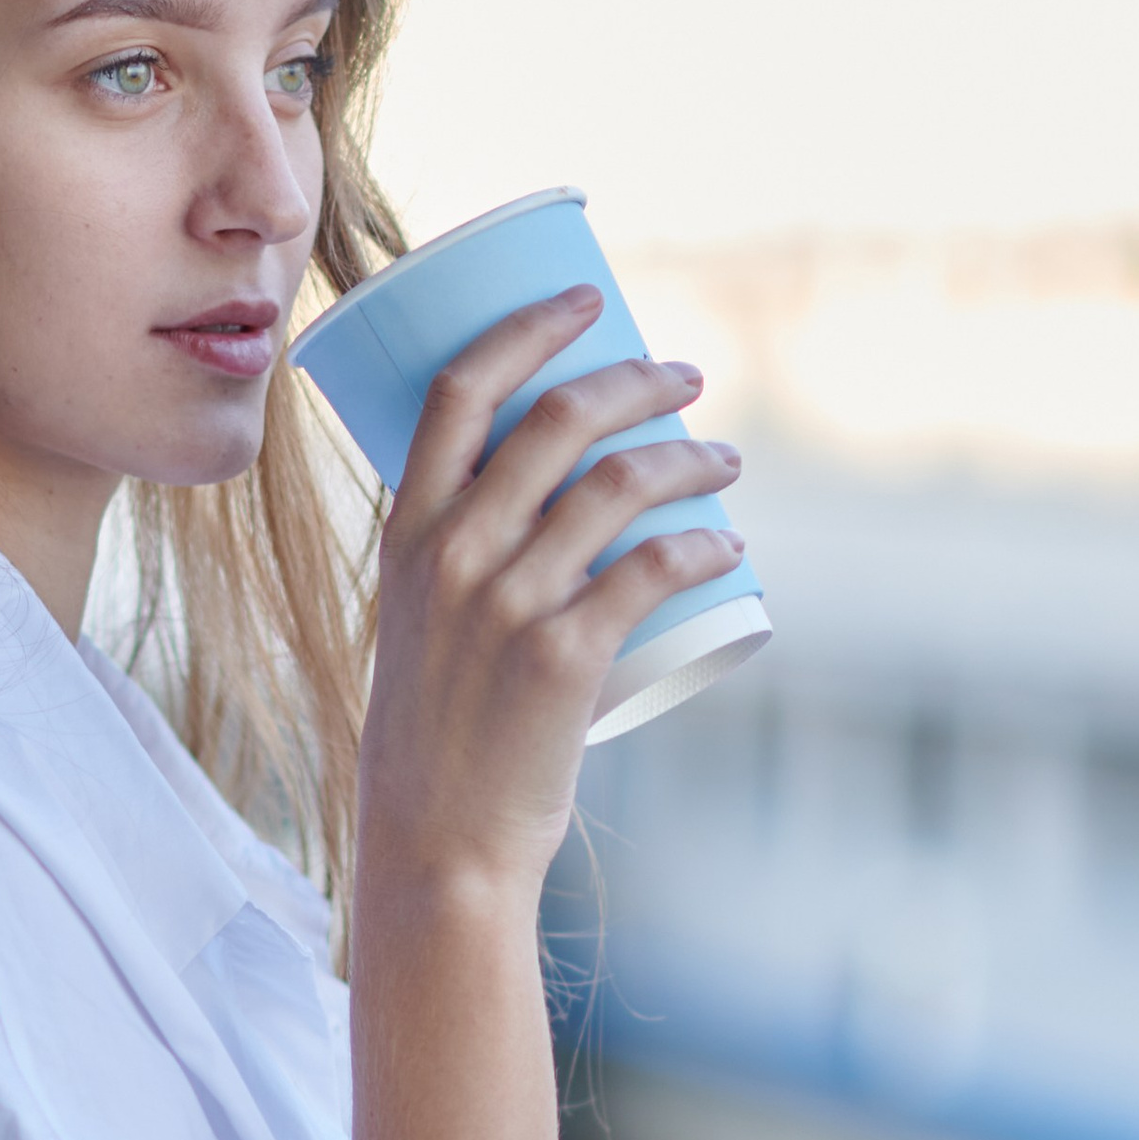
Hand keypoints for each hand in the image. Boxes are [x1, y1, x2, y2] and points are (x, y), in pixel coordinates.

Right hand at [359, 286, 744, 908]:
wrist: (438, 838)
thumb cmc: (436, 730)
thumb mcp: (417, 621)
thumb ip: (463, 557)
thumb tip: (551, 499)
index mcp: (407, 531)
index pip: (460, 389)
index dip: (530, 326)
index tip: (591, 300)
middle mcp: (453, 554)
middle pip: (557, 418)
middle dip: (636, 377)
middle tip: (685, 377)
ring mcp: (508, 603)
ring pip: (618, 483)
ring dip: (688, 455)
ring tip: (724, 459)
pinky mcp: (564, 658)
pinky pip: (654, 568)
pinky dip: (705, 540)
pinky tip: (731, 540)